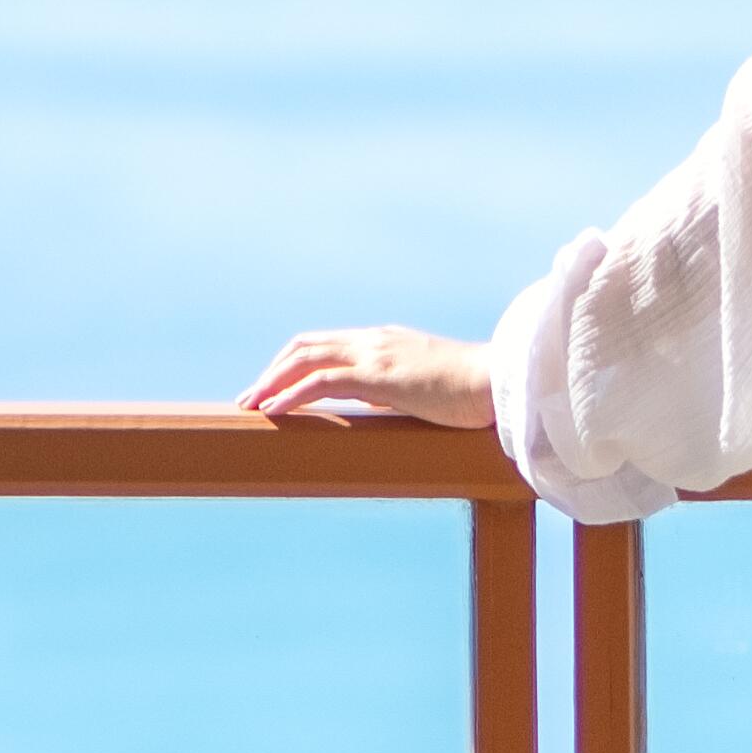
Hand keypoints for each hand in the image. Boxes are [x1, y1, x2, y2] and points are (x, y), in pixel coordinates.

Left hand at [242, 325, 494, 428]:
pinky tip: (274, 411)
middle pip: (306, 345)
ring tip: (251, 406)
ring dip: (272, 382)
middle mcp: (374, 341)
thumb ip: (399, 388)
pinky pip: (322, 381)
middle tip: (250, 399)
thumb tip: (378, 402)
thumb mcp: (427, 387)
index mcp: (385, 342)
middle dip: (273, 370)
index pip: (326, 343)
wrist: (501, 383)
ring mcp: (375, 355)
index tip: (274, 388)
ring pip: (306, 358)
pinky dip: (291, 394)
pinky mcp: (379, 376)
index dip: (293, 363)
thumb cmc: (475, 391)